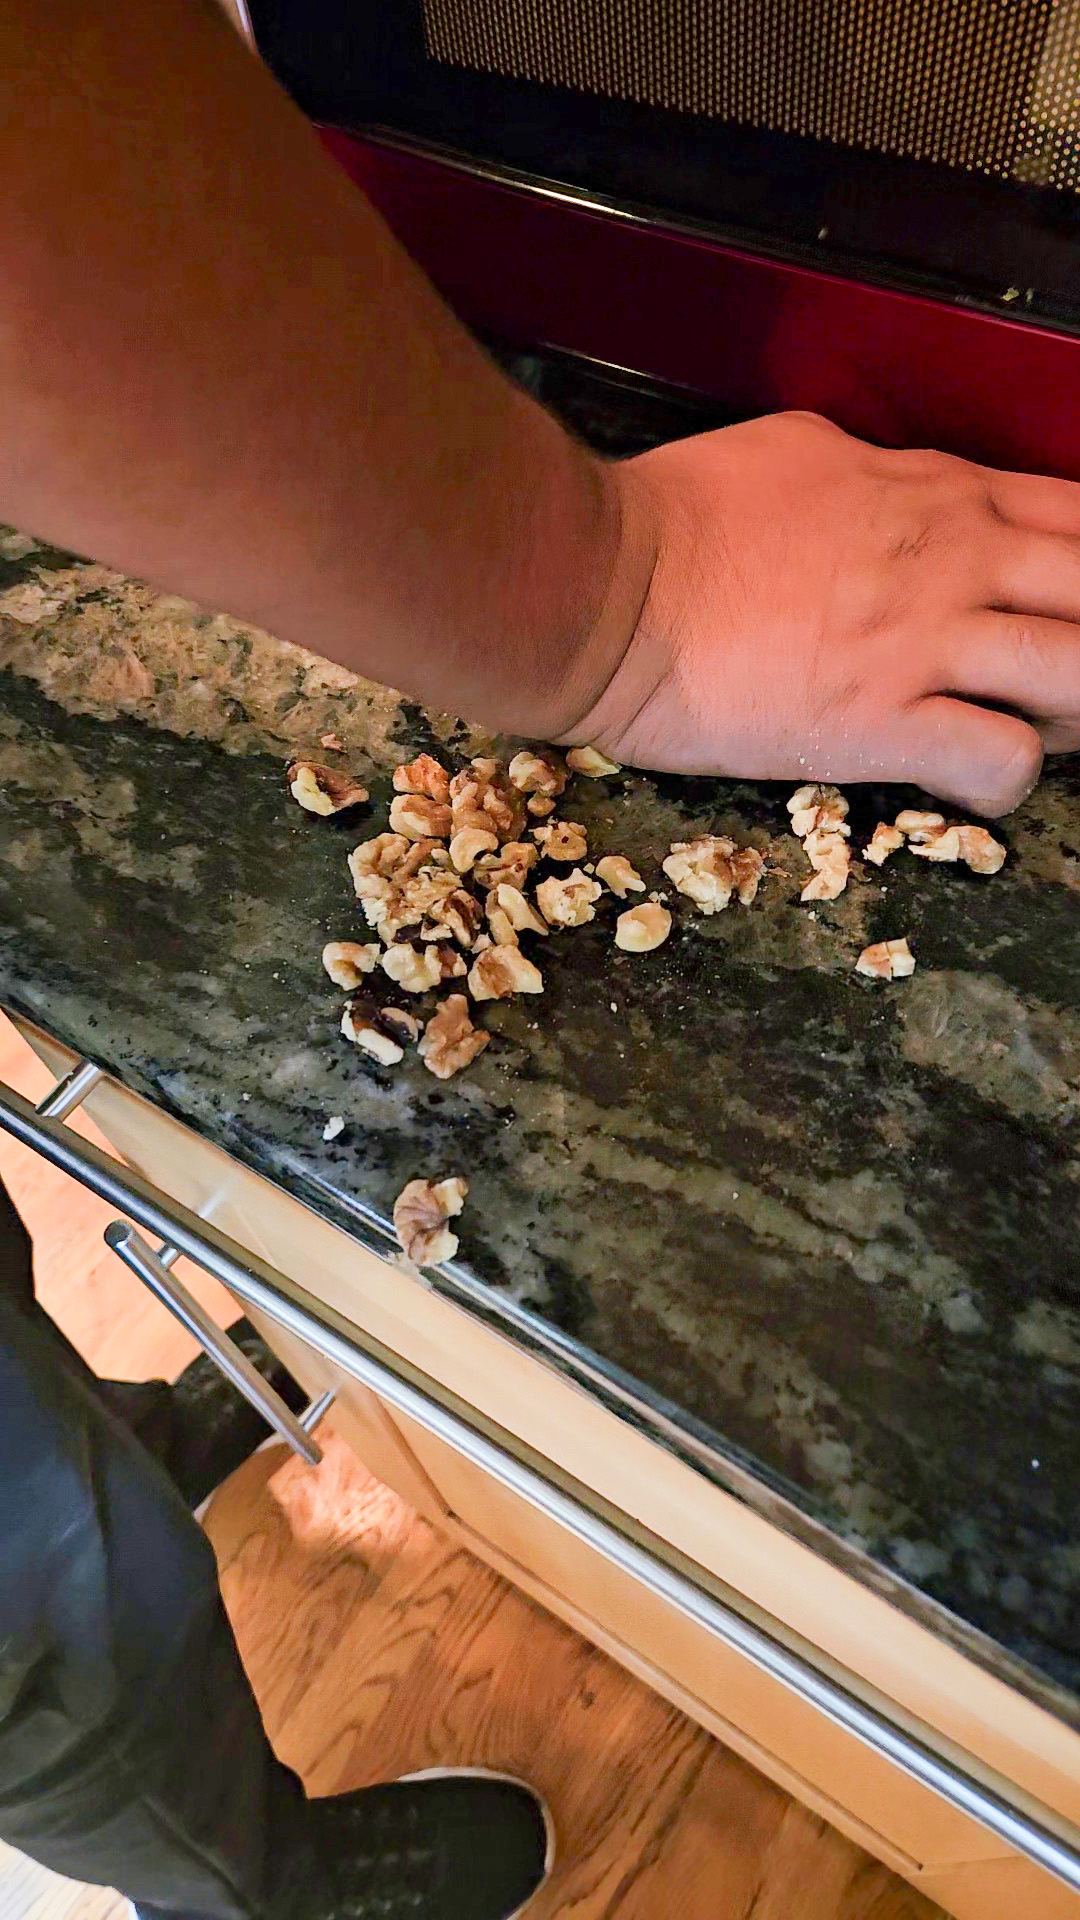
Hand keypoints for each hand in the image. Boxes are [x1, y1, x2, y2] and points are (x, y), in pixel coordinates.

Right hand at [569, 412, 1079, 814]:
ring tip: (1032, 728)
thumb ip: (877, 475)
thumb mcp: (800, 452)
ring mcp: (923, 644)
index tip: (1070, 602)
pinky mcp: (881, 725)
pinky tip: (968, 773)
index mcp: (938, 493)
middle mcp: (953, 561)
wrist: (607, 588)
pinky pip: (999, 762)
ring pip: (1079, 675)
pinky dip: (1003, 779)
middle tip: (1059, 675)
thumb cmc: (679, 520)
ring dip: (1072, 711)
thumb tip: (895, 487)